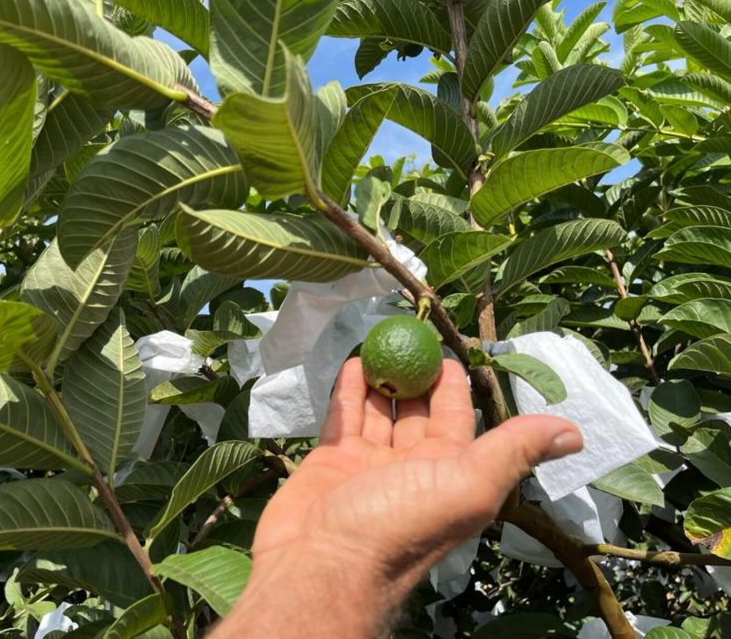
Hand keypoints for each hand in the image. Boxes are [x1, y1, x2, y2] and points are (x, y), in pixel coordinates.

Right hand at [216, 358, 582, 637]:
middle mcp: (411, 466)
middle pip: (417, 410)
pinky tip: (355, 360)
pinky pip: (343, 417)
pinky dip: (349, 390)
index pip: (457, 416)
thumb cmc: (399, 522)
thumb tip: (575, 434)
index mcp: (449, 472)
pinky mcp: (331, 461)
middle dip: (417, 374)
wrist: (323, 564)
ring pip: (380, 410)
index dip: (455, 384)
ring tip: (381, 339)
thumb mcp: (469, 485)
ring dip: (383, 377)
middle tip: (411, 334)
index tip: (447, 348)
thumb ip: (514, 452)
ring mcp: (369, 463)